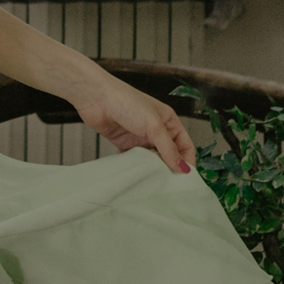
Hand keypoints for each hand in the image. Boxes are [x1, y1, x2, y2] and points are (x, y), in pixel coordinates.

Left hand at [69, 69, 196, 173]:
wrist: (95, 98)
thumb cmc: (126, 102)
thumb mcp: (154, 125)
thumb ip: (168, 148)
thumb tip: (183, 168)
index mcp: (168, 121)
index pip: (185, 145)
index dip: (187, 161)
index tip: (186, 179)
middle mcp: (157, 130)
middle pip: (170, 154)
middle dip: (171, 168)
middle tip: (170, 185)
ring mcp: (141, 137)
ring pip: (153, 159)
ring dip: (154, 169)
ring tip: (155, 182)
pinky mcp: (125, 143)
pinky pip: (136, 160)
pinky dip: (138, 167)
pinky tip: (139, 175)